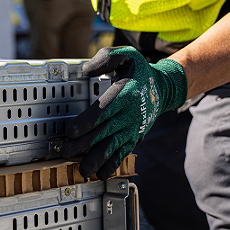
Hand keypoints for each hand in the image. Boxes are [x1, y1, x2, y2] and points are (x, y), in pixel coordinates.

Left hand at [60, 47, 187, 178]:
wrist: (162, 88)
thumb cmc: (139, 71)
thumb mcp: (126, 55)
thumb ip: (106, 59)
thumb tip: (86, 70)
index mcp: (123, 95)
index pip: (101, 111)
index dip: (85, 123)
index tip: (70, 132)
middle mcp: (128, 114)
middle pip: (102, 133)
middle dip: (83, 145)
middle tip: (66, 152)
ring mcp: (131, 128)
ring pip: (112, 147)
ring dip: (95, 160)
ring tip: (82, 170)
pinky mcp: (134, 137)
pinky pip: (123, 153)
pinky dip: (112, 165)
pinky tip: (100, 174)